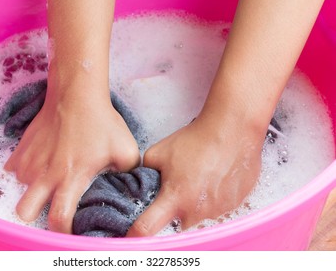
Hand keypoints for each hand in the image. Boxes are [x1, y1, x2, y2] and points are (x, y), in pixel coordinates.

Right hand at [5, 84, 139, 232]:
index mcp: (71, 177)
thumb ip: (128, 175)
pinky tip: (43, 161)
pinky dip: (27, 170)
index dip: (63, 232)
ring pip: (20, 189)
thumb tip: (126, 188)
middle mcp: (45, 173)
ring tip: (51, 178)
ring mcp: (30, 160)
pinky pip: (15, 169)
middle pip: (24, 211)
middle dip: (35, 215)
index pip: (59, 218)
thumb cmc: (102, 122)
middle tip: (50, 206)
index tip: (70, 230)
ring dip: (34, 189)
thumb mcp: (126, 150)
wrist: (77, 94)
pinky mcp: (21, 149)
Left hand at [127, 110, 263, 235]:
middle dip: (176, 212)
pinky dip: (215, 198)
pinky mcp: (235, 204)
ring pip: (201, 216)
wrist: (232, 129)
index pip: (148, 228)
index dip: (136, 234)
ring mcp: (219, 209)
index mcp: (174, 198)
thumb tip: (144, 184)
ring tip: (201, 179)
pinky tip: (215, 178)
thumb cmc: (195, 139)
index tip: (132, 237)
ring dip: (197, 204)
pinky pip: (220, 209)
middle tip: (181, 188)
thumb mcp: (158, 152)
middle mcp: (197, 210)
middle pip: (179, 225)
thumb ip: (146, 173)